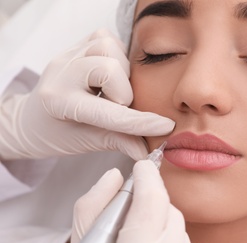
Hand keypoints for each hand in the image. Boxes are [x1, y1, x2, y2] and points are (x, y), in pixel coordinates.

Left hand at [0, 29, 173, 160]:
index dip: (141, 122)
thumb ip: (118, 142)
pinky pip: (105, 37)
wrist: (31, 119)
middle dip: (123, 91)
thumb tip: (147, 151)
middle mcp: (61, 72)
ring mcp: (67, 55)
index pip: (109, 113)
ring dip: (121, 71)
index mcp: (59, 102)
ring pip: (108, 47)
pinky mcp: (75, 46)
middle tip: (118, 106)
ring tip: (113, 90)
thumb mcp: (85, 143)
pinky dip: (116, 55)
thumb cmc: (55, 134)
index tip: (164, 126)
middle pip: (109, 68)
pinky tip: (110, 74)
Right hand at [70, 162, 199, 242]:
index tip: (142, 167)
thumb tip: (114, 178)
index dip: (147, 176)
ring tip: (135, 241)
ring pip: (178, 229)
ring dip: (161, 223)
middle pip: (168, 211)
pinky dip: (169, 242)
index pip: (153, 199)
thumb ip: (94, 208)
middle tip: (131, 206)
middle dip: (152, 200)